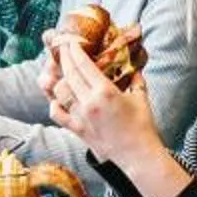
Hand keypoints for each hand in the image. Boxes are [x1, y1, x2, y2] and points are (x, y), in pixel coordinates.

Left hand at [47, 35, 164, 172]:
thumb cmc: (142, 125)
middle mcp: (89, 102)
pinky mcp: (77, 129)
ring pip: (60, 92)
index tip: (71, 42)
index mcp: (105, 91)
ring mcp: (80, 117)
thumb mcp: (141, 97)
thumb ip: (136, 80)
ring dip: (58, 80)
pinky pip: (57, 114)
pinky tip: (56, 99)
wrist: (136, 154)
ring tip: (58, 71)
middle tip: (63, 48)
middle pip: (70, 74)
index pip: (84, 65)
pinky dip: (54, 105)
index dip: (75, 51)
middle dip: (65, 59)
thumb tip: (135, 67)